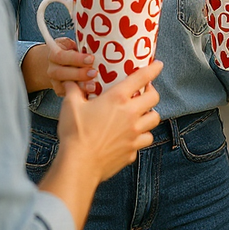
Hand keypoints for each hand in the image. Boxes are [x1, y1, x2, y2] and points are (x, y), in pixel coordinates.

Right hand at [21, 38, 97, 95]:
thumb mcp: (70, 44)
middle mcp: (52, 69)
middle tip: (93, 73)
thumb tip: (94, 45)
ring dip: (81, 86)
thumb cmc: (68, 51)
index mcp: (54, 54)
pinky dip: (80, 94)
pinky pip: (69, 94)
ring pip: (66, 86)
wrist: (56, 64)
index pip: (62, 56)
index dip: (77, 58)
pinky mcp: (60, 91)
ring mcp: (55, 82)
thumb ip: (78, 44)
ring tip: (93, 86)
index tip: (91, 59)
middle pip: (62, 73)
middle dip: (79, 74)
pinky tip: (91, 93)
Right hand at [41, 60, 162, 229]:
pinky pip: (144, 140)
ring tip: (141, 114)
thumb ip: (74, 90)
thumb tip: (70, 81)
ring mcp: (134, 134)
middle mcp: (131, 114)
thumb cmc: (75, 133)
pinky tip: (132, 136)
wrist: (79, 165)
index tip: (158, 64)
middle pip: (154, 98)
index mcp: (117, 99)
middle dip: (152, 92)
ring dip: (149, 115)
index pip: (141, 78)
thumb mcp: (70, 105)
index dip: (152, 69)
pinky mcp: (132, 150)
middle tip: (145, 92)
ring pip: (154, 120)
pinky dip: (140, 137)